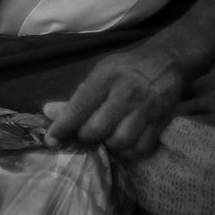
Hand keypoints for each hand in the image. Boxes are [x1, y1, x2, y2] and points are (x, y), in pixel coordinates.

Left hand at [45, 44, 185, 158]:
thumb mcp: (99, 73)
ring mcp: (148, 107)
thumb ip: (77, 96)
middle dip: (87, 137)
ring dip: (108, 146)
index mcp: (107, 77)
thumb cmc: (125, 69)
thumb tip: (48, 112)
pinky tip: (123, 145)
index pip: (80, 107)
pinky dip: (128, 152)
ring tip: (106, 139)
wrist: (166, 61)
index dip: (62, 128)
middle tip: (87, 134)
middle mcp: (128, 92)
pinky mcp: (163, 120)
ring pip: (120, 141)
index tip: (51, 141)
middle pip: (99, 128)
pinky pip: (141, 147)